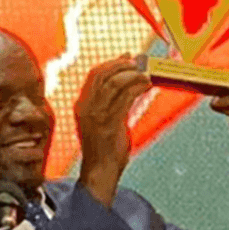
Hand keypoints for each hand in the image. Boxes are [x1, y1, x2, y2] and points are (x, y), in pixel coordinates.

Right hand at [75, 55, 151, 206]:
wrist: (100, 171)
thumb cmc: (105, 148)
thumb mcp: (105, 121)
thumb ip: (112, 103)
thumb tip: (127, 83)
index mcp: (82, 105)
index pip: (94, 75)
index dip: (111, 63)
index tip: (127, 58)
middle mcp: (85, 107)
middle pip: (101, 74)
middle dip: (121, 65)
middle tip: (137, 63)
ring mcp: (96, 115)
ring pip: (113, 83)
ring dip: (131, 75)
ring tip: (144, 75)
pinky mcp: (109, 123)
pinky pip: (124, 97)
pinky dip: (137, 87)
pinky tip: (146, 85)